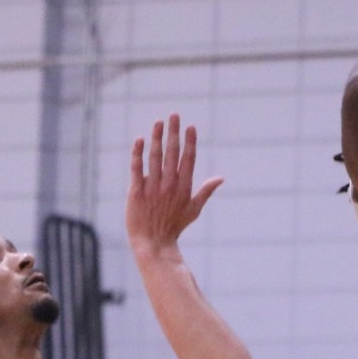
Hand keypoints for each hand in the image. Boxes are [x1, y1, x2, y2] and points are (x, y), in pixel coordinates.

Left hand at [126, 114, 222, 254]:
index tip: (190, 126)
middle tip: (175, 115)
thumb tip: (221, 178)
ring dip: (157, 138)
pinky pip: (136, 169)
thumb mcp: (194, 209)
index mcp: (184, 187)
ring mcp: (152, 188)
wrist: (153, 243)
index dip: (189, 142)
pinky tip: (139, 140)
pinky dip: (137, 154)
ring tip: (159, 122)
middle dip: (174, 133)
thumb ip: (206, 191)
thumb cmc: (174, 227)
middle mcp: (169, 185)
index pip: (188, 159)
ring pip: (155, 158)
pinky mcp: (136, 192)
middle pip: (172, 154)